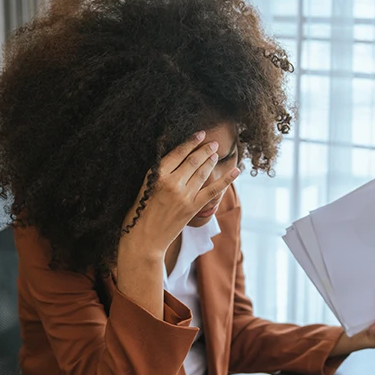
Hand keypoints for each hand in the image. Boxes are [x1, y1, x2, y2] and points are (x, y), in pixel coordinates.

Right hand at [118, 131, 240, 261]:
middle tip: (212, 143)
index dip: (190, 142)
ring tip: (216, 154)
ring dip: (211, 161)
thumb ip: (158, 174)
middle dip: (204, 150)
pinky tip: (236, 171)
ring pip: (202, 172)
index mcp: (156, 175)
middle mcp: (171, 182)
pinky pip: (213, 190)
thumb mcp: (143, 187)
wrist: (144, 239)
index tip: (199, 134)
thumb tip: (174, 162)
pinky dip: (226, 180)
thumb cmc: (138, 214)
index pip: (177, 153)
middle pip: (193, 161)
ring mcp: (184, 195)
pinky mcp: (193, 207)